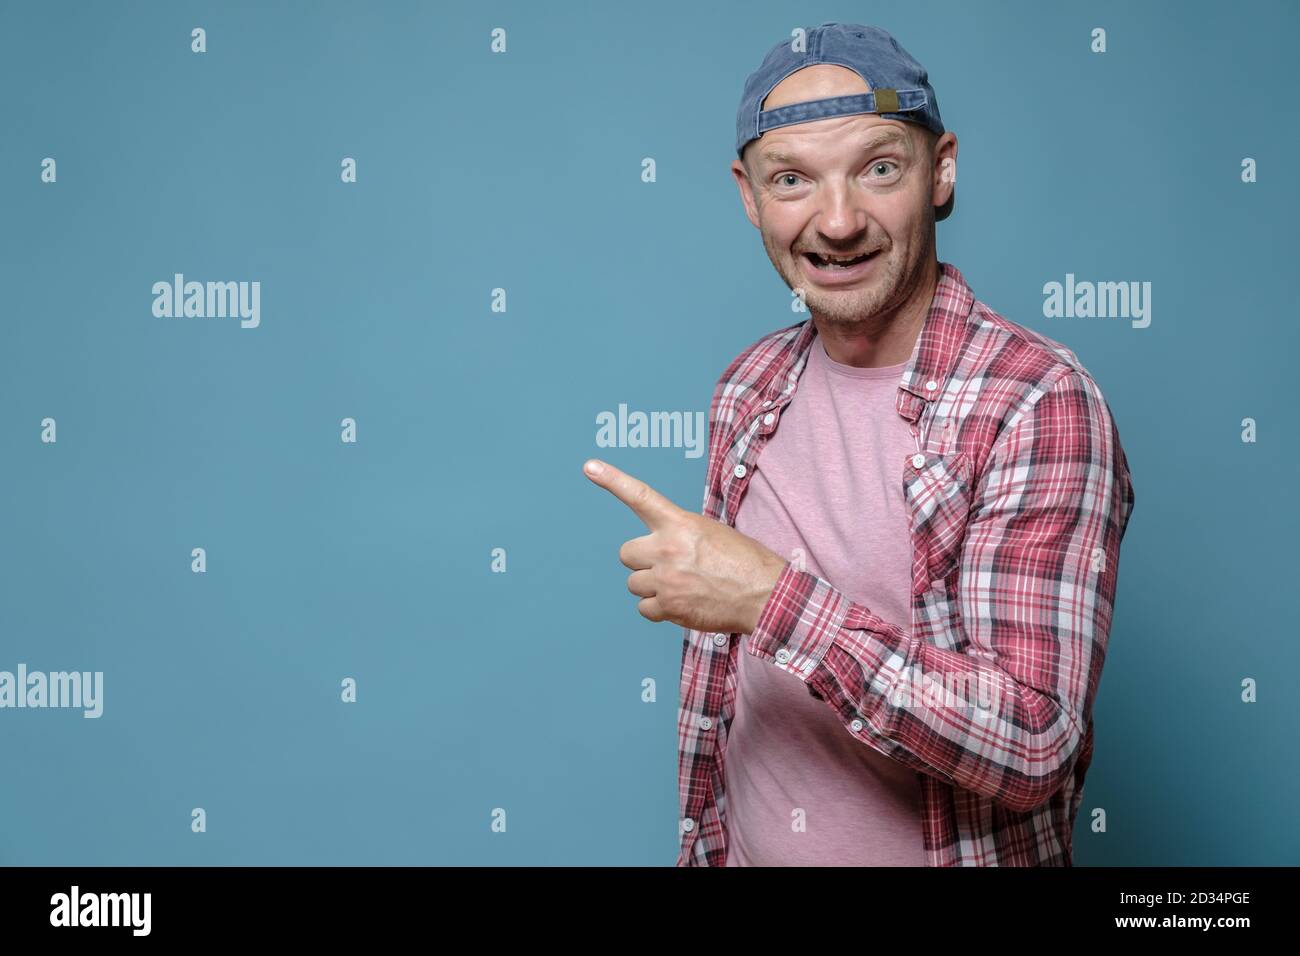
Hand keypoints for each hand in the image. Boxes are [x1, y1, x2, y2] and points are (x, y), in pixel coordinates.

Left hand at [583, 458, 787, 633]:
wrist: (765, 594)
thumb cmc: (744, 562)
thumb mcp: (711, 532)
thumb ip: (679, 535)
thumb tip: (659, 550)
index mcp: (680, 523)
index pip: (639, 496)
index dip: (612, 480)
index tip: (590, 467)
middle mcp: (667, 549)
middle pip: (626, 553)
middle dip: (642, 561)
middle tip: (668, 566)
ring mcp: (666, 579)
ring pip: (634, 584)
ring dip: (652, 586)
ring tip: (682, 586)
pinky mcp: (669, 607)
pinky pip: (644, 609)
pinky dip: (659, 609)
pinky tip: (683, 603)